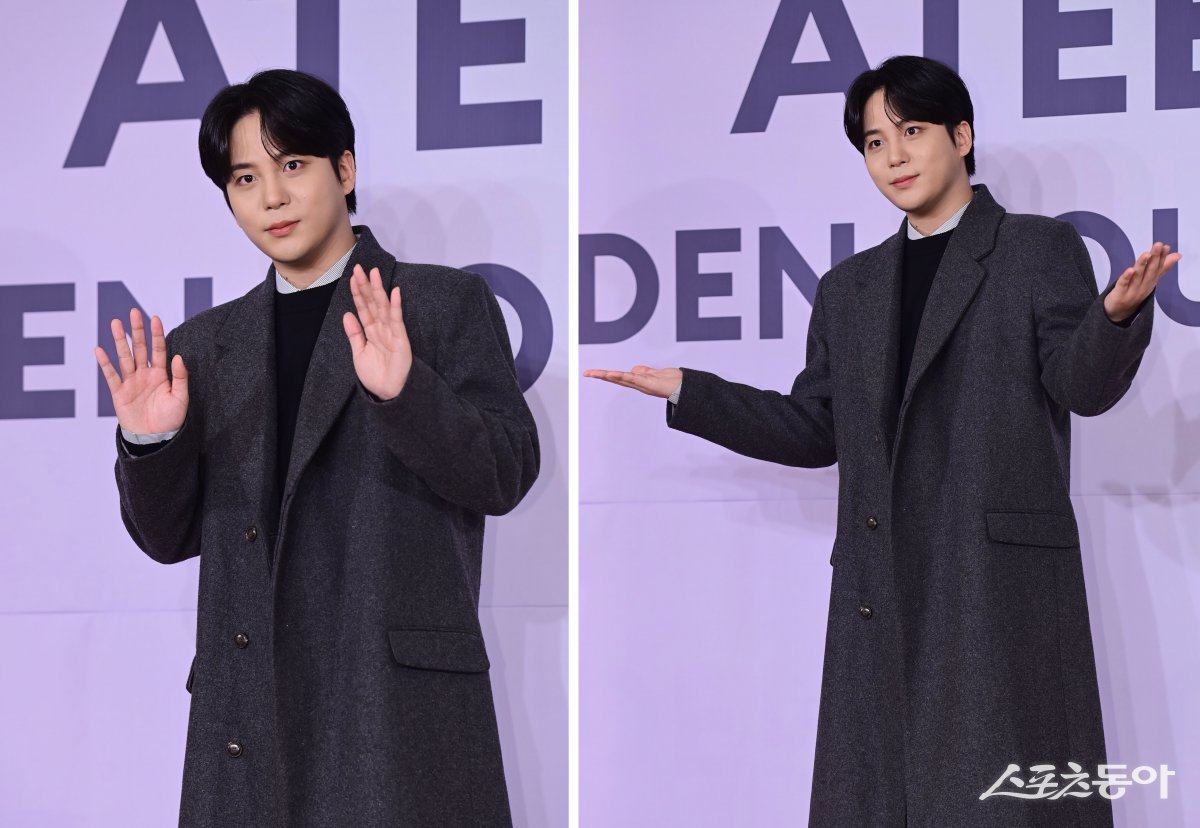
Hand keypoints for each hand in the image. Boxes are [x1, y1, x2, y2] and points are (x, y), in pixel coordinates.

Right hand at [95, 308, 188, 433]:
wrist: (155, 439)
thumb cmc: (171, 419)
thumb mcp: (181, 398)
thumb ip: (180, 377)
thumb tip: (177, 357)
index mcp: (160, 375)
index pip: (158, 350)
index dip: (156, 334)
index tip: (155, 318)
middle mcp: (144, 375)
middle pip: (139, 348)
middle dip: (137, 330)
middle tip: (134, 312)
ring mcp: (130, 382)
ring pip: (124, 357)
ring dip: (120, 340)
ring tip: (115, 322)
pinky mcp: (119, 392)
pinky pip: (111, 375)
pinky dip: (105, 363)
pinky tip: (99, 349)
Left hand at [343, 264, 411, 399]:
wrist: (388, 394)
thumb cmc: (375, 377)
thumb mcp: (359, 354)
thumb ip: (354, 335)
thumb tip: (347, 315)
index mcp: (371, 332)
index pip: (363, 308)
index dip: (358, 293)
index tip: (352, 278)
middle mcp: (381, 329)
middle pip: (372, 303)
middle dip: (366, 286)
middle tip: (360, 268)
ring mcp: (392, 332)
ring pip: (383, 307)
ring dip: (379, 290)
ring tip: (374, 273)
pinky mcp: (401, 339)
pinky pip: (397, 320)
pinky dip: (395, 306)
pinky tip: (394, 292)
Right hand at [583, 365, 681, 398]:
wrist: (684, 388)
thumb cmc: (670, 381)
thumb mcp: (653, 374)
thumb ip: (643, 371)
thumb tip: (633, 369)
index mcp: (637, 381)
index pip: (618, 377)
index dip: (604, 375)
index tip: (590, 372)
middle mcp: (638, 383)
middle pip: (616, 378)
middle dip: (601, 376)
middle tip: (586, 373)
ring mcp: (642, 384)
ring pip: (622, 378)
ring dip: (609, 376)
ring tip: (596, 374)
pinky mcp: (648, 384)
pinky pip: (633, 379)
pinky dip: (622, 376)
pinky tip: (612, 374)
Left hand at [1104, 241, 1180, 321]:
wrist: (1118, 313)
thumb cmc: (1134, 293)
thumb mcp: (1148, 280)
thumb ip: (1161, 268)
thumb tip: (1177, 255)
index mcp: (1151, 282)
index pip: (1158, 268)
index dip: (1162, 257)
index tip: (1165, 246)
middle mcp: (1143, 287)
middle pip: (1150, 271)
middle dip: (1155, 258)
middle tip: (1158, 245)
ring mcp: (1132, 291)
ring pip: (1138, 276)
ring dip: (1142, 265)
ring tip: (1147, 254)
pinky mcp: (1119, 295)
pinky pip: (1123, 285)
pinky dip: (1126, 277)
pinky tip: (1129, 270)